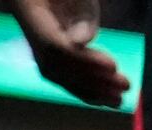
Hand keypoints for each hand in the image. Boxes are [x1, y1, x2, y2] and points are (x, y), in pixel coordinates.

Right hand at [10, 0, 128, 107]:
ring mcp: (34, 45)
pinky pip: (62, 76)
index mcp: (27, 8)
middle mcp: (26, 30)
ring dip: (91, 90)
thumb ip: (82, 14)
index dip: (83, 59)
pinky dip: (84, 89)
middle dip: (92, 80)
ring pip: (59, 75)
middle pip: (57, 64)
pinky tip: (105, 99)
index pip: (53, 44)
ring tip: (119, 99)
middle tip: (124, 86)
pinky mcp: (45, 56)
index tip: (113, 66)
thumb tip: (82, 41)